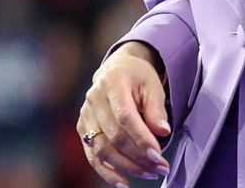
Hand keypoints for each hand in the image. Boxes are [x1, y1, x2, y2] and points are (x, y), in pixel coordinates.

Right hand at [79, 41, 172, 183]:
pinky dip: (107, 172)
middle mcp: (94, 99)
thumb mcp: (153, 85)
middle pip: (114, 136)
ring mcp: (85, 115)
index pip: (125, 117)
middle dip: (139, 156)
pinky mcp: (82, 128)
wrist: (117, 69)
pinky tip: (123, 182)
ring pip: (102, 149)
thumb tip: (162, 132)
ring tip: (149, 174)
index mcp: (113, 82)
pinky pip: (92, 155)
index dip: (141, 139)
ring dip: (126, 167)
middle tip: (160, 168)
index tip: (158, 155)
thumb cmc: (138, 77)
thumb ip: (156, 109)